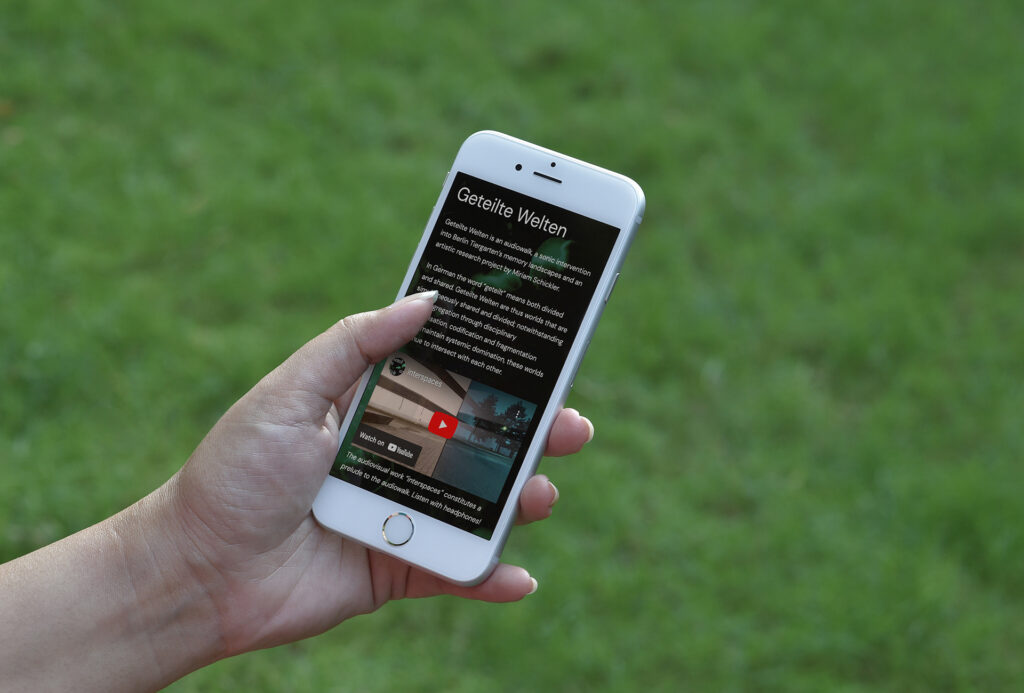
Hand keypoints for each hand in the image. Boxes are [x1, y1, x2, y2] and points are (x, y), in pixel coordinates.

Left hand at [161, 292, 593, 655]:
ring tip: (540, 495)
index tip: (544, 352)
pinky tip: (519, 578)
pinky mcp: (399, 567)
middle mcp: (398, 456)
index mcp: (375, 408)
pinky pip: (456, 571)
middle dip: (532, 433)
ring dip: (521, 501)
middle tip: (572, 426)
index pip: (449, 380)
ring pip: (479, 503)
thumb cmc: (237, 472)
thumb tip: (426, 299)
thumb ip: (356, 343)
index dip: (498, 369)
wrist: (197, 571)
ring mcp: (403, 513)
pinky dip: (491, 577)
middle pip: (480, 441)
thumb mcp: (290, 392)